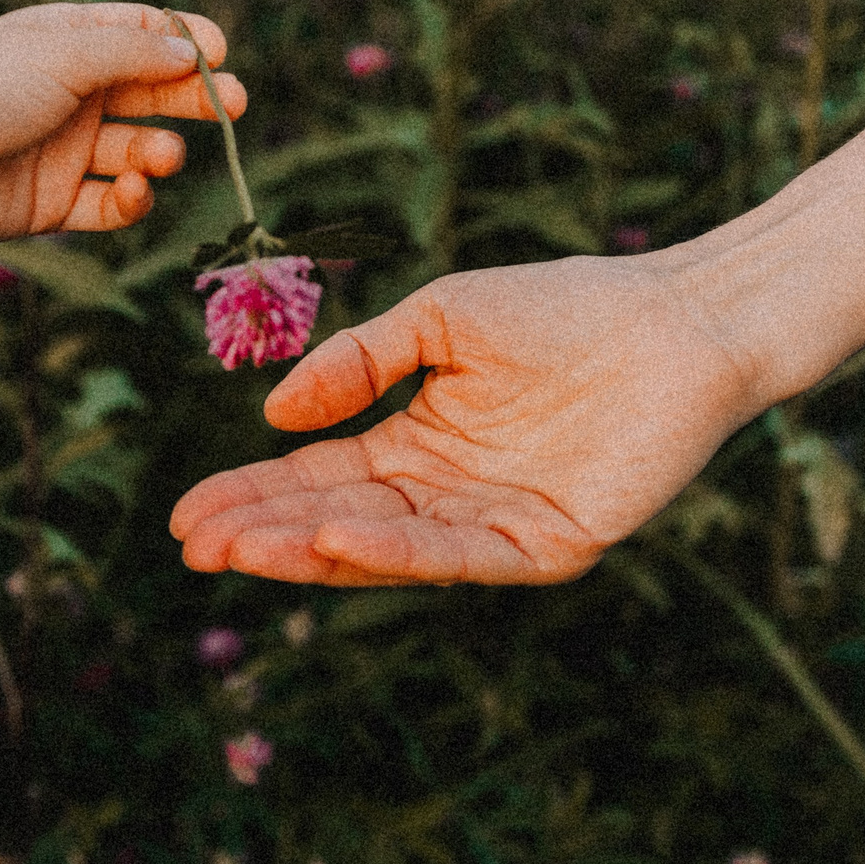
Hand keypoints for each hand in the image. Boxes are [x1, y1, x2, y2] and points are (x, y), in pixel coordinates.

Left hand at [0, 3, 246, 245]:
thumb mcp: (66, 52)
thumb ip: (135, 52)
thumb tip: (192, 49)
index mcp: (69, 42)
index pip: (142, 34)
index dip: (184, 41)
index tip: (219, 52)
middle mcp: (72, 94)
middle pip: (152, 94)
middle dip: (194, 99)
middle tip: (235, 105)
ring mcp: (67, 149)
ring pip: (138, 150)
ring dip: (160, 152)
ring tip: (160, 155)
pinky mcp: (58, 202)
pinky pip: (112, 203)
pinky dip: (131, 199)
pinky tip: (133, 189)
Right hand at [169, 255, 769, 584]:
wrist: (678, 316)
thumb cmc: (567, 307)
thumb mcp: (440, 319)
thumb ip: (360, 363)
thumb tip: (274, 415)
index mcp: (420, 446)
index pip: (319, 481)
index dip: (252, 497)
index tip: (186, 514)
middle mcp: (451, 497)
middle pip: (339, 524)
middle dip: (264, 534)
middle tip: (193, 544)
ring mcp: (498, 528)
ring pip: (389, 551)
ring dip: (311, 551)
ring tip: (243, 549)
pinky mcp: (549, 547)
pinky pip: (461, 556)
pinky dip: (396, 551)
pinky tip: (335, 540)